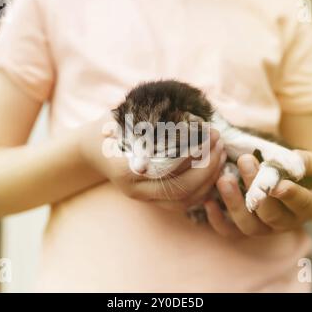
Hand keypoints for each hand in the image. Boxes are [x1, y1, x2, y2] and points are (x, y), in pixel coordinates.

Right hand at [93, 115, 227, 211]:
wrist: (90, 151)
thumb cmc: (107, 129)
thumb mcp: (121, 117)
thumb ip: (145, 116)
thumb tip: (183, 108)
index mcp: (125, 169)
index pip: (166, 169)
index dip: (191, 155)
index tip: (208, 134)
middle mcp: (135, 190)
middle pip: (180, 190)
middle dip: (206, 167)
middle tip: (218, 142)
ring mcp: (144, 198)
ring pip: (185, 201)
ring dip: (208, 180)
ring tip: (221, 153)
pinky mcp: (152, 200)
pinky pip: (183, 203)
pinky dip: (202, 189)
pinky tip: (213, 169)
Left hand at [204, 150, 311, 237]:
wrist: (298, 192)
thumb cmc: (306, 175)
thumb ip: (308, 162)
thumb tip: (294, 158)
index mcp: (306, 207)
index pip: (300, 203)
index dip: (289, 195)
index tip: (277, 184)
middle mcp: (285, 223)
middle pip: (270, 214)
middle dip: (256, 188)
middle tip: (245, 161)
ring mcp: (264, 229)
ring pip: (248, 226)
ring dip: (234, 204)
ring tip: (224, 179)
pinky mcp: (245, 228)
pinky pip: (230, 232)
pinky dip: (217, 220)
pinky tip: (208, 201)